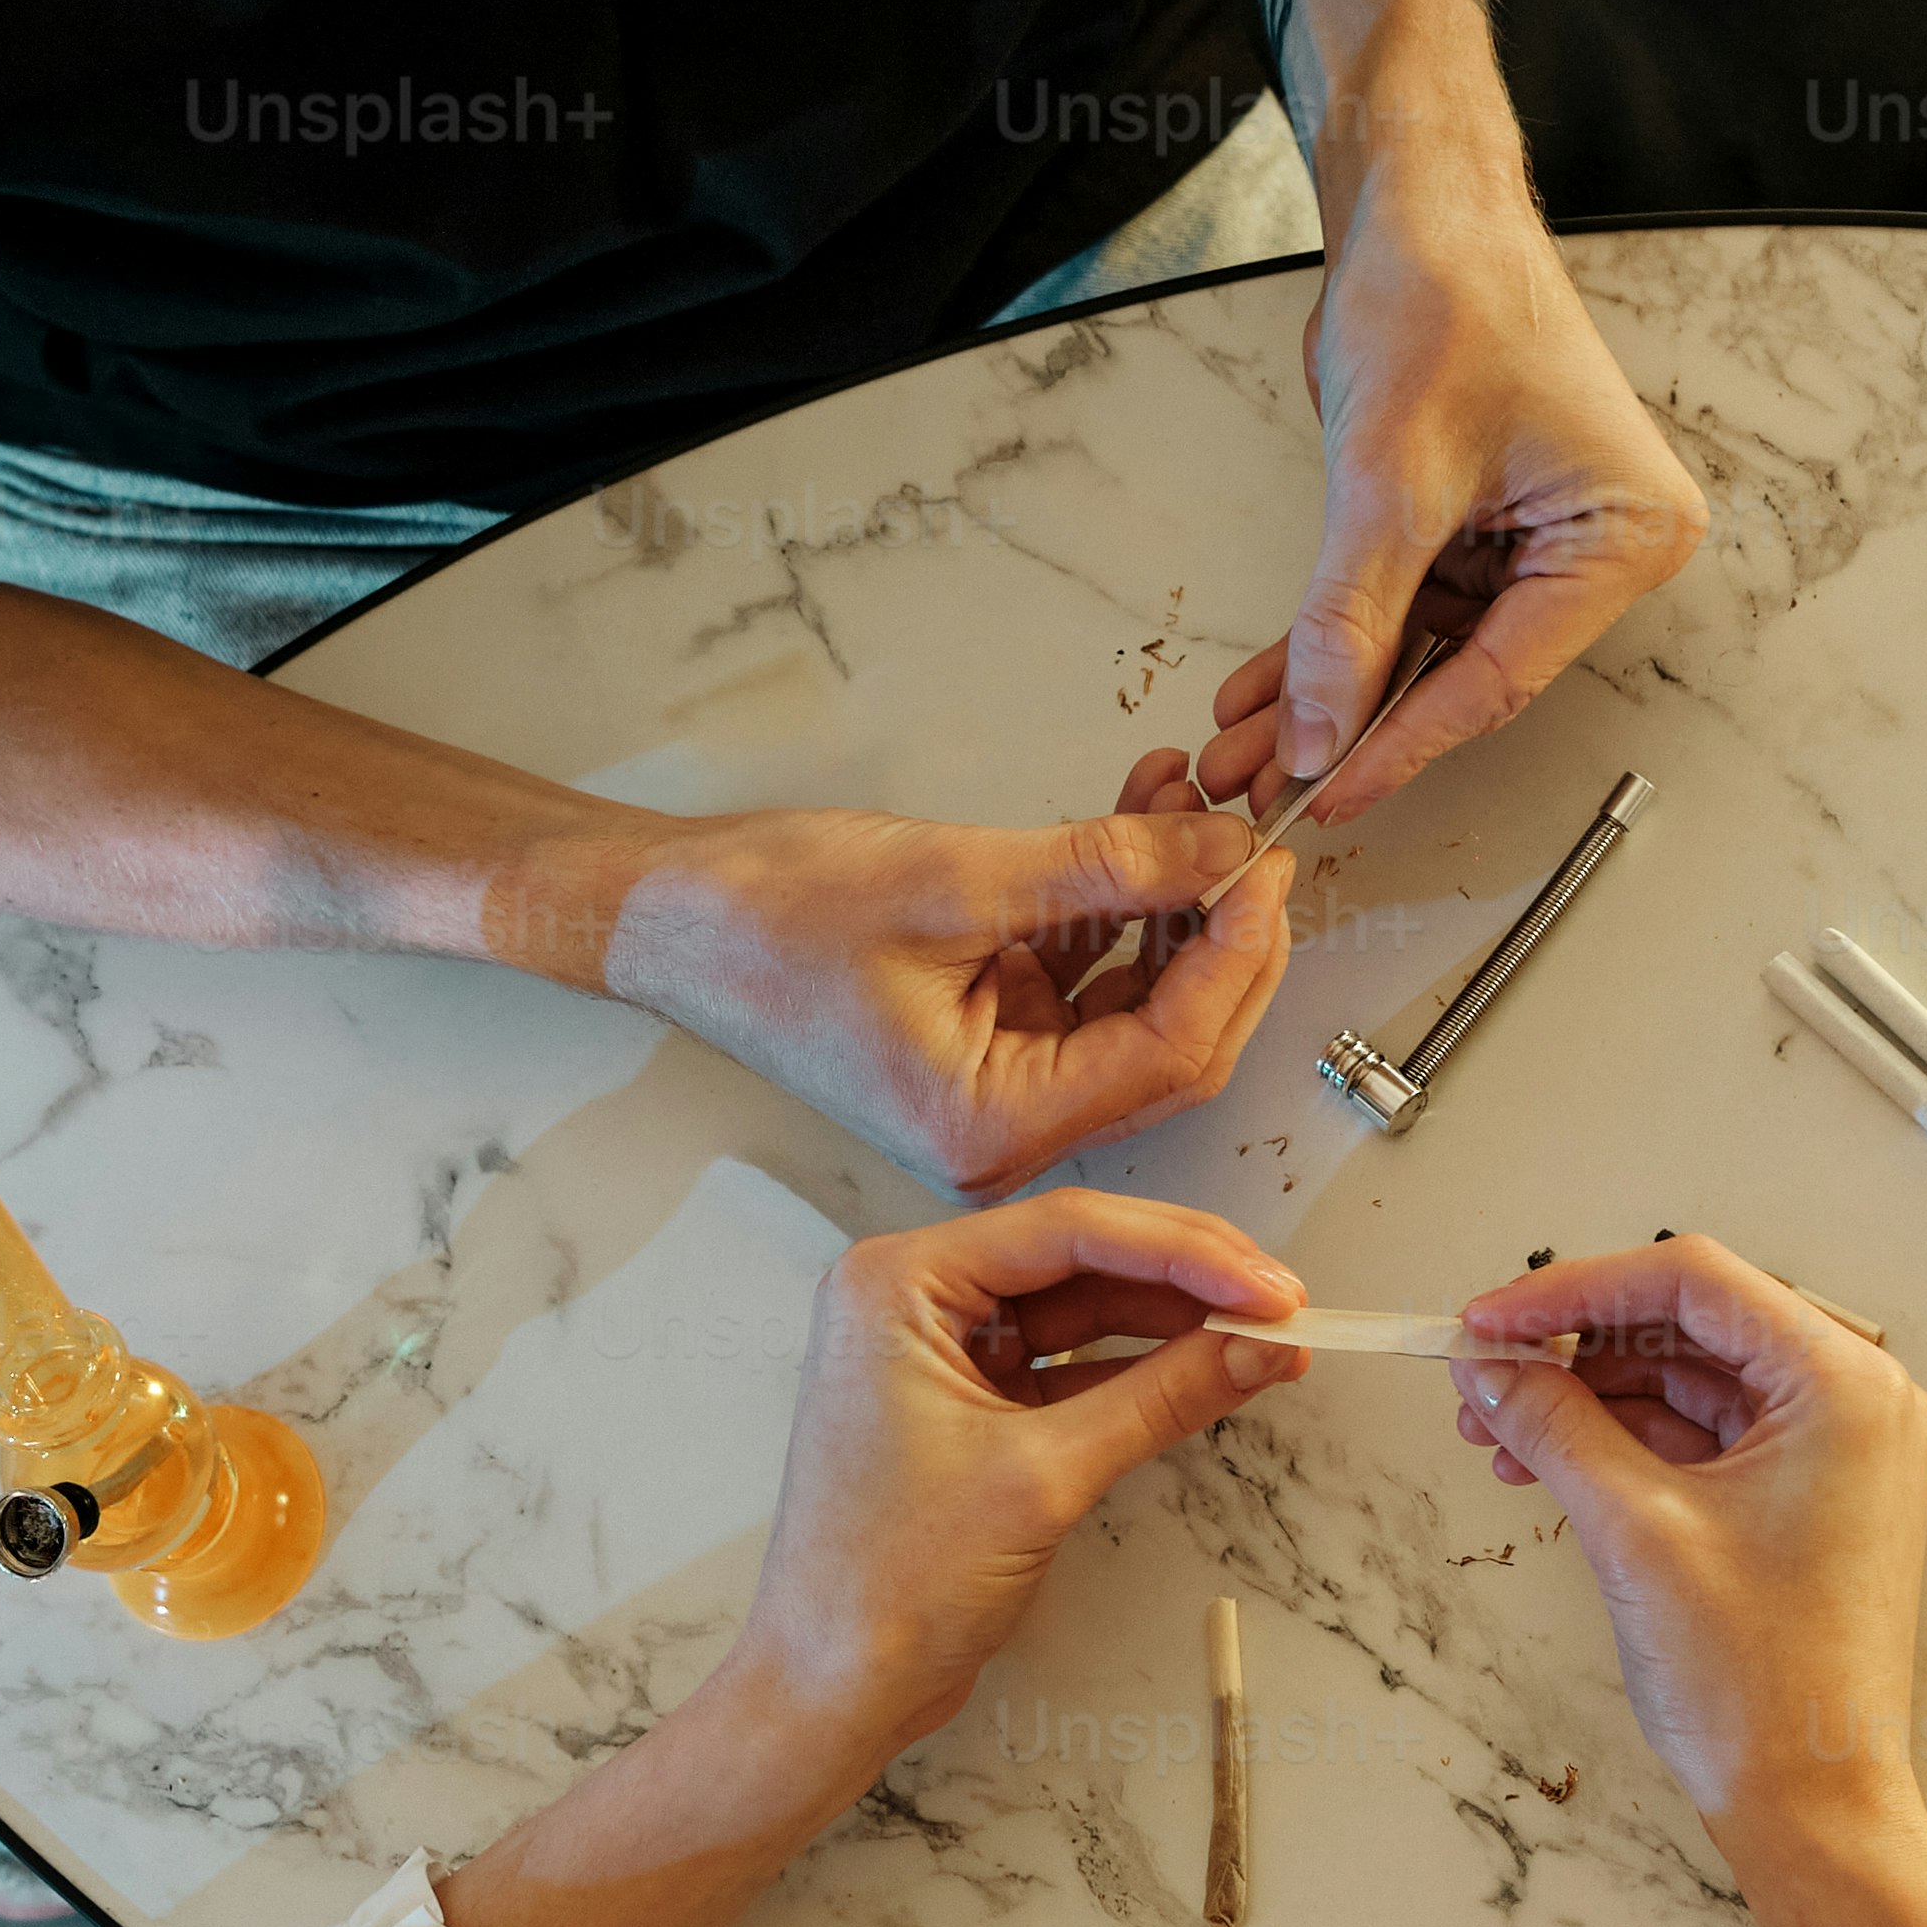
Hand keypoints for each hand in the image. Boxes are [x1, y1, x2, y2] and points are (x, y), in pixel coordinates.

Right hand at [596, 798, 1294, 1197]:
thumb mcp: (953, 879)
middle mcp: (1001, 1128)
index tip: (1263, 868)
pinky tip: (1137, 818)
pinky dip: (1118, 906)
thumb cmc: (763, 921)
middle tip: (1253, 840)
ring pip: (1136, 1007)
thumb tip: (1218, 849)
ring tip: (1187, 798)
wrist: (663, 916)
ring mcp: (995, 1084)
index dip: (1234, 959)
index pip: (1167, 1055)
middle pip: (1170, 1044)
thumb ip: (1103, 867)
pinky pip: (1085, 979)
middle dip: (1222, 938)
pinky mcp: (985, 1037)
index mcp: (988, 1124)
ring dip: (1171, 905)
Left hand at [735, 1196, 1309, 1765]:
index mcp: (899, 1284)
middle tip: (1285, 1307)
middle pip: (1076, 1258)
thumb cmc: (893, 1582)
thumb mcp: (1043, 1477)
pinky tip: (1210, 1374)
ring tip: (1267, 1340)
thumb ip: (1161, 1398)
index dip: (1184, 1252)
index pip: (1066, 1231)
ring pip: (1078, 1309)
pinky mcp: (966, 1405)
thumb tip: (1263, 1348)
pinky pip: (1066, 1365)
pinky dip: (1137, 1371)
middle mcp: (912, 1298)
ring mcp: (938, 1352)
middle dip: (1185, 1281)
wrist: (834, 1686)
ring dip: (1171, 1324)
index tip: (1273, 1288)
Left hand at [1195, 166, 1705, 818]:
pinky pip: (1401, 606)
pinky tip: (1267, 689)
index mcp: (1623, 533)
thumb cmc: (1447, 290)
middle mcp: (1595, 544)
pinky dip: (1333, 643)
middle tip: (1269, 784)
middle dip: (1352, 726)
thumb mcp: (1390, 476)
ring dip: (1330, 696)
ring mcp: (1534, 539)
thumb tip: (1319, 729)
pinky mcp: (1475, 526)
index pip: (1502, 676)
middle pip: (1461, 672)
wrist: (1416, 203)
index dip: (1404, 741)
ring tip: (1246, 745)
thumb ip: (1349, 617)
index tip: (1332, 790)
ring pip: (1419, 650)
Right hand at [1446, 1237, 1926, 1877]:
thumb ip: (1553, 1425)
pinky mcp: (1803, 1497)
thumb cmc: (1764, 1687)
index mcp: (1843, 1385)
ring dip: (1588, 1397)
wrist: (1813, 1808)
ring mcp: (1832, 1451)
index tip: (1487, 1318)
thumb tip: (1488, 1364)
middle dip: (1574, 1348)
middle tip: (1480, 1373)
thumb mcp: (1633, 1531)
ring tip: (1496, 1430)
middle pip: (1689, 1324)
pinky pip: (1701, 1436)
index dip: (1573, 1290)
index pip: (1691, 1280)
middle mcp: (1853, 1401)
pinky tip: (1546, 1460)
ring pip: (1687, 1379)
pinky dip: (1623, 1441)